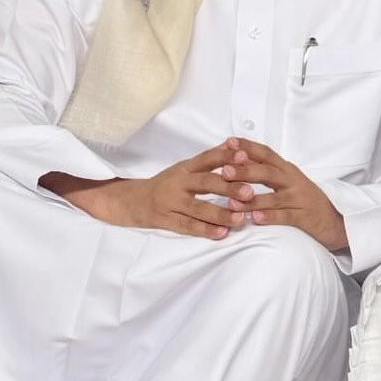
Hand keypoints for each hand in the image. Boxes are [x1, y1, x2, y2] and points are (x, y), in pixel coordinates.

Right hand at [40, 140, 252, 238]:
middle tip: (250, 192)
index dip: (226, 157)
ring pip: (198, 208)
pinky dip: (205, 230)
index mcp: (185, 167)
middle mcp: (178, 182)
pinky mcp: (164, 220)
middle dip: (229, 188)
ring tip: (240, 218)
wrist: (129, 201)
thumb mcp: (184, 168)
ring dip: (221, 213)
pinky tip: (221, 233)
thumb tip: (237, 146)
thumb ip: (209, 161)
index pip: (208, 159)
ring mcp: (170, 202)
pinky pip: (186, 226)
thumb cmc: (166, 183)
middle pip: (206, 183)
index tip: (246, 156)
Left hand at [223, 138, 347, 251]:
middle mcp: (293, 180)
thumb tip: (238, 160)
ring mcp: (299, 198)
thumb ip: (266, 171)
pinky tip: (256, 219)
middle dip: (246, 170)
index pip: (266, 154)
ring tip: (232, 200)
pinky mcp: (304, 217)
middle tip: (225, 169)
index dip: (248, 147)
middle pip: (268, 172)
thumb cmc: (305, 199)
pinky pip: (285, 216)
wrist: (335, 219)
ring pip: (274, 197)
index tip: (228, 142)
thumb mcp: (287, 181)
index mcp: (287, 169)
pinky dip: (270, 217)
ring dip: (252, 199)